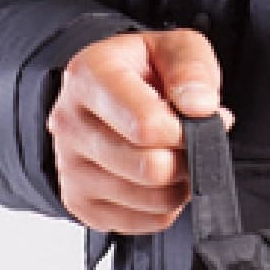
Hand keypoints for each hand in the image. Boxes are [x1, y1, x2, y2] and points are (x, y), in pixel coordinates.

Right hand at [46, 28, 232, 233]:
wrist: (108, 93)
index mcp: (88, 77)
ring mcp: (69, 169)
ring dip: (180, 181)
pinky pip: (147, 222)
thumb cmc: (144, 70)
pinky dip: (167, 204)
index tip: (197, 117)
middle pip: (150, 168)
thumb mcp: (174, 47)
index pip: (146, 126)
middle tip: (189, 139)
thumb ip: (191, 69)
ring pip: (152, 199)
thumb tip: (201, 107)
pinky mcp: (81, 204)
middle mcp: (69, 124)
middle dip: (186, 156)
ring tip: (176, 154)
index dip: (186, 129)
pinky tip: (161, 177)